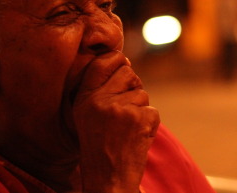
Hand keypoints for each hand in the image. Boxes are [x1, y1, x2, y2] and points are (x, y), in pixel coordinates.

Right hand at [72, 51, 159, 192]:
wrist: (108, 178)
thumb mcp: (87, 116)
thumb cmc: (99, 147)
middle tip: (125, 112)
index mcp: (84, 98)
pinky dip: (149, 124)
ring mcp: (120, 108)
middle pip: (128, 73)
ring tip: (127, 130)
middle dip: (132, 87)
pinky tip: (136, 138)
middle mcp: (100, 100)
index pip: (102, 63)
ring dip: (140, 110)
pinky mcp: (139, 118)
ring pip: (142, 94)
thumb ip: (100, 90)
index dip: (116, 58)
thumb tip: (126, 62)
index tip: (122, 61)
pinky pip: (152, 110)